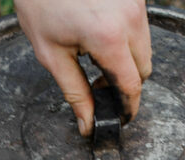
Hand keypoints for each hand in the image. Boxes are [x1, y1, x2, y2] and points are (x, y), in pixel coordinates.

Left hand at [16, 0, 151, 135]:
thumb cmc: (40, 2)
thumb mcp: (51, 53)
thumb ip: (74, 91)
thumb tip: (88, 122)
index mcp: (108, 38)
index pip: (131, 85)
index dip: (127, 107)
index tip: (119, 117)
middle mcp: (130, 18)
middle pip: (144, 68)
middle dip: (126, 82)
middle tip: (97, 83)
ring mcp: (136, 2)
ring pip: (144, 46)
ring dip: (126, 58)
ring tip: (94, 52)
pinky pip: (139, 25)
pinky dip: (126, 36)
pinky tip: (99, 30)